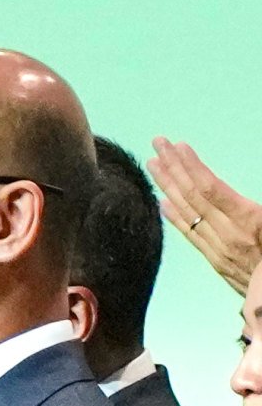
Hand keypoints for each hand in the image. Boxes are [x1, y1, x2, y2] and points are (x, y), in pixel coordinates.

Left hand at [154, 139, 261, 296]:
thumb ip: (257, 210)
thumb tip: (219, 190)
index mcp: (250, 220)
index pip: (211, 188)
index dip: (192, 165)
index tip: (178, 146)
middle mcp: (230, 234)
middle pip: (194, 195)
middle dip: (175, 167)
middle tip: (157, 142)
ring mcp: (221, 250)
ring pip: (188, 213)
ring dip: (169, 186)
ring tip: (153, 164)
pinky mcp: (218, 263)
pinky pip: (192, 236)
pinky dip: (176, 217)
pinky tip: (162, 203)